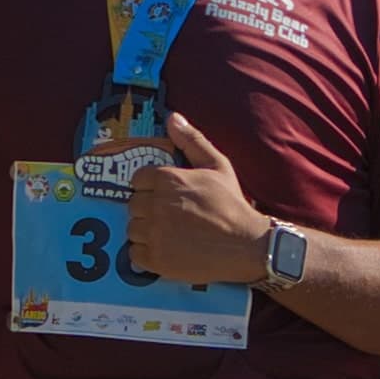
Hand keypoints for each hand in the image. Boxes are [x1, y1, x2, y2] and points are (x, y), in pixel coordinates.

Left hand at [124, 114, 269, 284]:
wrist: (246, 245)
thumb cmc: (232, 204)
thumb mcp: (217, 165)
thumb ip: (192, 140)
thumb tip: (172, 118)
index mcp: (166, 179)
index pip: (137, 179)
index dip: (151, 187)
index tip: (167, 196)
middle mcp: (155, 205)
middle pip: (133, 205)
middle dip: (149, 209)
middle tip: (171, 216)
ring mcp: (154, 234)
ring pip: (133, 229)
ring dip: (146, 232)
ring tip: (170, 234)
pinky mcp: (156, 260)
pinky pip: (134, 255)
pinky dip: (146, 254)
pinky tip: (166, 250)